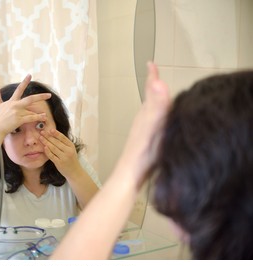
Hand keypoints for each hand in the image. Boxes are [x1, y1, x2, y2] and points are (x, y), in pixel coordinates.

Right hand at [0, 74, 50, 138]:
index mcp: (12, 101)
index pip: (19, 89)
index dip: (25, 82)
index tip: (30, 75)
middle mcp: (16, 105)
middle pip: (30, 99)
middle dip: (41, 97)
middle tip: (49, 95)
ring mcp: (18, 112)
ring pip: (32, 111)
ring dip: (40, 112)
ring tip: (45, 114)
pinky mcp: (19, 119)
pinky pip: (31, 118)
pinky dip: (38, 118)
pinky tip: (43, 118)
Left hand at [39, 129, 80, 177]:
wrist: (75, 172)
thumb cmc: (71, 159)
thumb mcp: (71, 150)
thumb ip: (64, 143)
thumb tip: (54, 134)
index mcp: (71, 146)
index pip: (63, 138)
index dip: (56, 133)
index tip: (49, 129)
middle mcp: (68, 151)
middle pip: (56, 142)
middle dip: (48, 136)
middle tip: (42, 132)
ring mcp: (64, 157)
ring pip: (53, 148)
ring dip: (46, 142)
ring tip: (41, 138)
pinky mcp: (59, 163)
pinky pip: (52, 156)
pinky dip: (47, 151)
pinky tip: (44, 147)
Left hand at [118, 62, 170, 185]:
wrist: (131, 176)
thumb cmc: (143, 154)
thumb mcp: (152, 127)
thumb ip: (156, 106)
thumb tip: (158, 82)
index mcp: (146, 114)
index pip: (151, 91)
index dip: (152, 77)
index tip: (150, 63)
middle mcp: (144, 120)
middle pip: (151, 99)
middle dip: (155, 86)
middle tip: (157, 74)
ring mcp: (144, 131)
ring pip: (151, 111)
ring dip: (156, 100)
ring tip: (162, 94)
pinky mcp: (147, 142)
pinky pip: (154, 122)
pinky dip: (159, 116)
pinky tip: (162, 123)